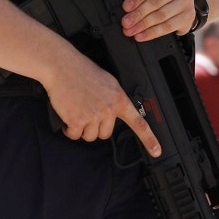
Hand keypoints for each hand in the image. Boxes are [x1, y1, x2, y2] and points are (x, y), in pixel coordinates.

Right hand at [43, 43, 161, 156]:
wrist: (62, 66)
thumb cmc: (81, 71)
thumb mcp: (108, 82)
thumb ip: (114, 99)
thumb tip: (114, 112)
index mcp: (119, 99)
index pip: (138, 123)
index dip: (149, 139)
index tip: (156, 151)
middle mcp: (108, 109)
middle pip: (105, 134)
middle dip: (95, 127)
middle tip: (87, 111)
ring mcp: (93, 115)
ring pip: (89, 136)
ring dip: (81, 128)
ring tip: (77, 110)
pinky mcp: (77, 120)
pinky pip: (74, 135)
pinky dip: (69, 129)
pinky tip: (68, 115)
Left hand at [120, 0, 195, 41]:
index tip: (126, 6)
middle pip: (157, 2)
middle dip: (138, 14)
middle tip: (125, 22)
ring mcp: (186, 2)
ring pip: (162, 16)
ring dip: (144, 25)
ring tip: (130, 30)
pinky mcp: (188, 17)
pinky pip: (168, 27)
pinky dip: (153, 33)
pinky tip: (142, 36)